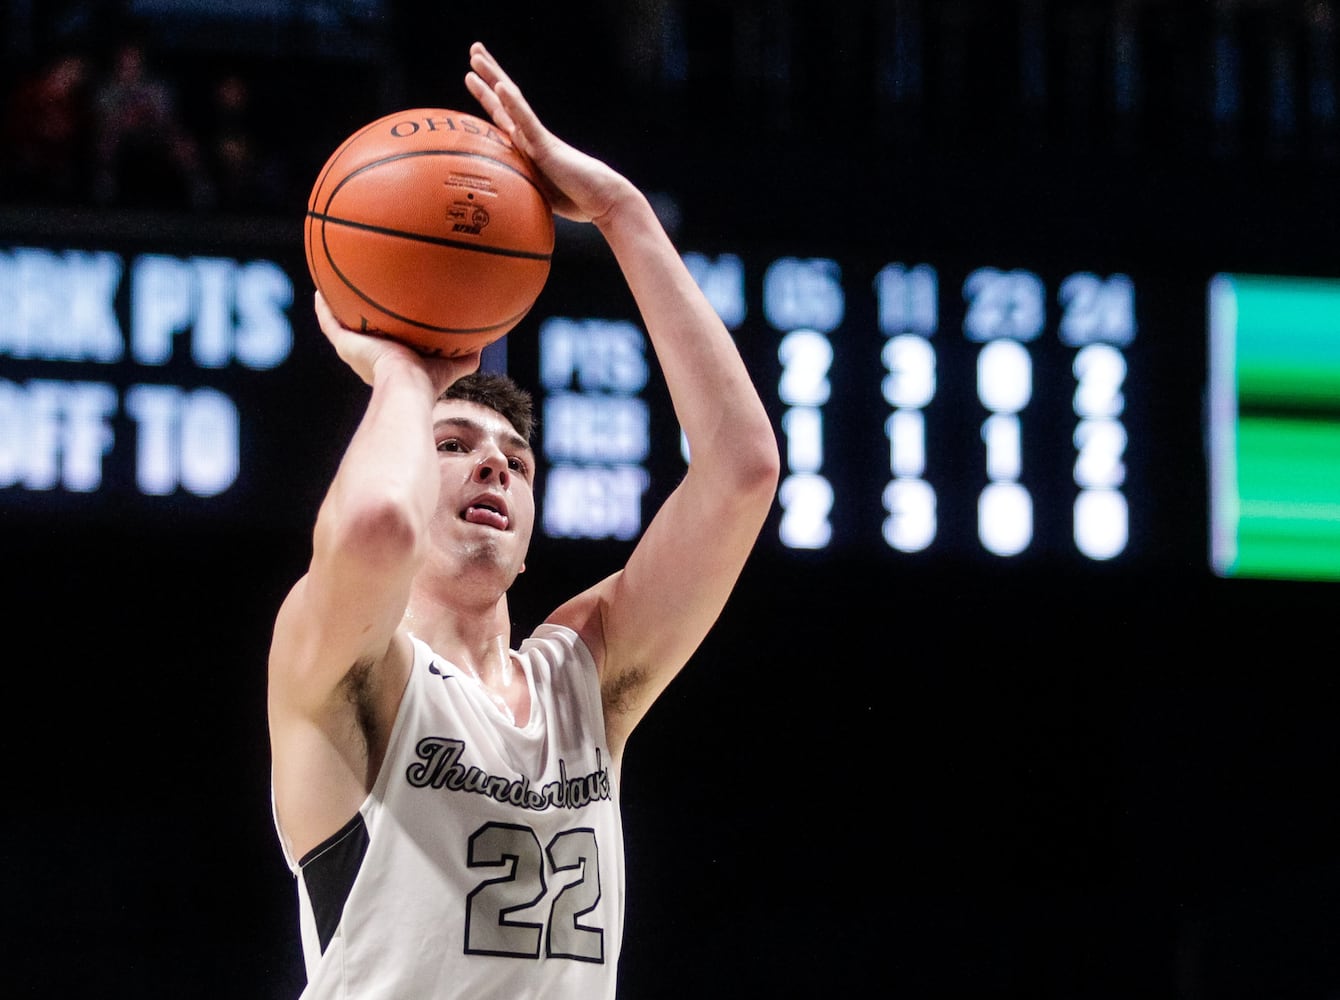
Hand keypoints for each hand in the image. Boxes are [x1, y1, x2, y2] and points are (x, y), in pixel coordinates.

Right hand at [314, 291, 479, 388]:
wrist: (407, 386)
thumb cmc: (429, 382)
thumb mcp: (451, 365)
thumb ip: (467, 357)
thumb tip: (484, 347)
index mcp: (393, 365)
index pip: (389, 347)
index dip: (388, 334)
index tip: (390, 322)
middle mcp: (370, 359)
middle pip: (363, 336)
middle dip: (362, 321)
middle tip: (360, 303)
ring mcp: (355, 352)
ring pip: (342, 328)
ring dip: (337, 310)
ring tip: (332, 291)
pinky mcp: (345, 344)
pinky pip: (329, 322)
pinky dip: (324, 307)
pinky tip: (321, 290)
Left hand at [465, 41, 633, 225]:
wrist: (604, 200)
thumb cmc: (579, 202)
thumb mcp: (541, 198)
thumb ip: (523, 194)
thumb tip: (505, 210)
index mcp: (529, 147)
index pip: (504, 116)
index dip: (489, 96)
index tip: (474, 77)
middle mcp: (532, 137)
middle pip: (506, 100)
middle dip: (489, 75)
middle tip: (474, 50)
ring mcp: (538, 138)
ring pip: (512, 102)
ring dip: (494, 78)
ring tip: (476, 55)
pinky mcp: (546, 145)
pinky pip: (526, 121)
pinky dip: (512, 104)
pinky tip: (500, 86)